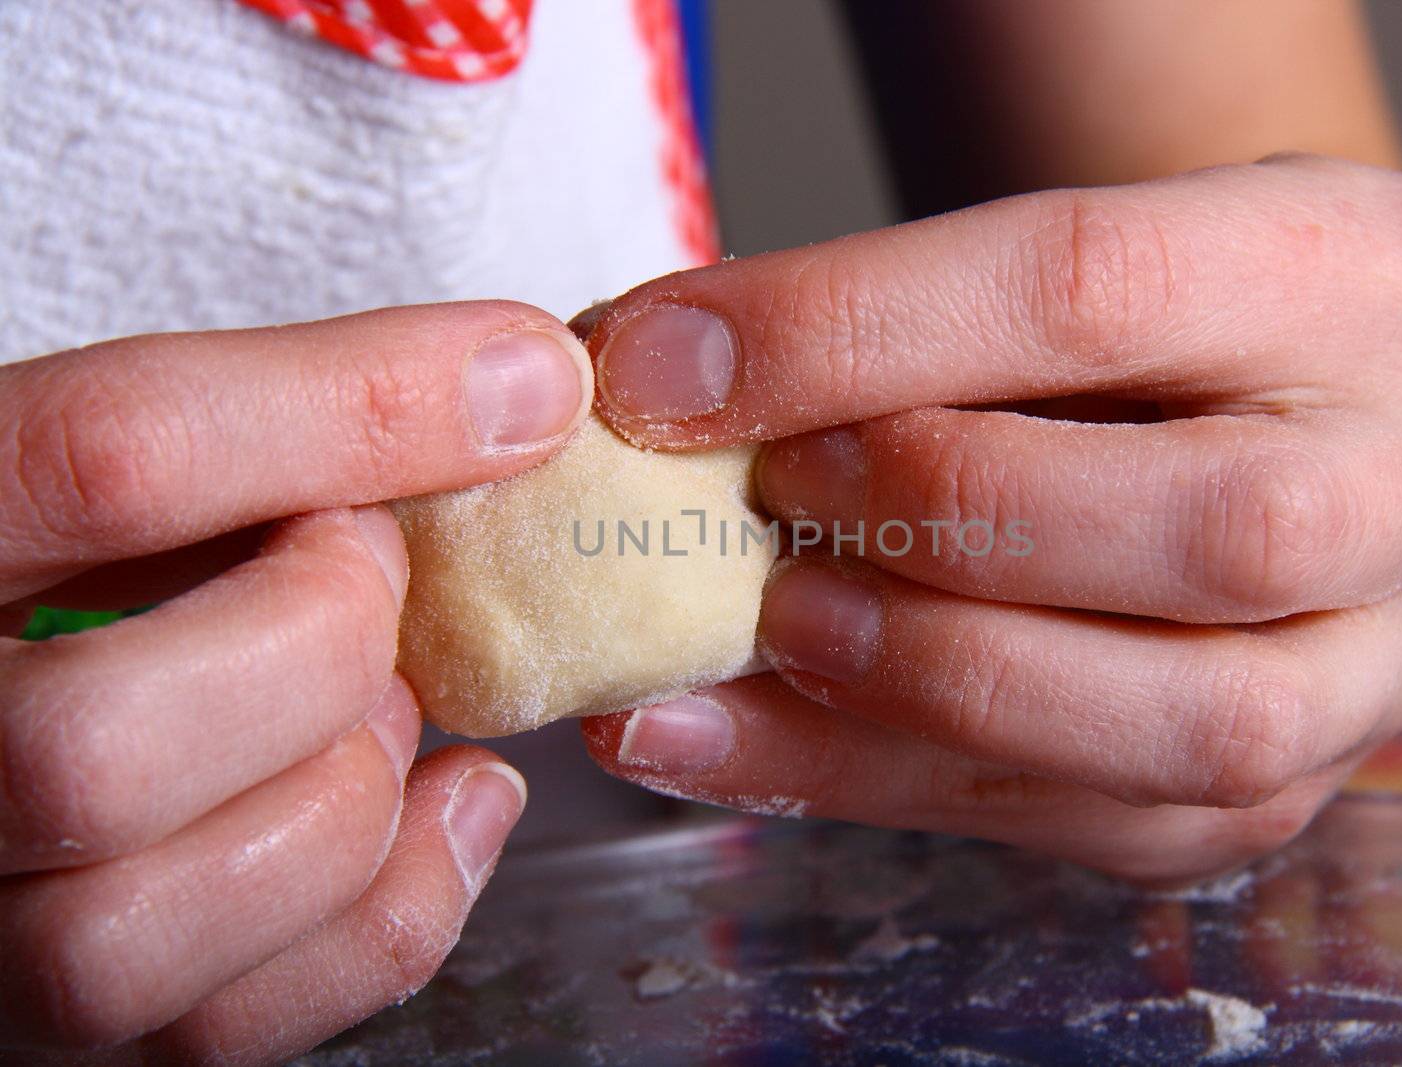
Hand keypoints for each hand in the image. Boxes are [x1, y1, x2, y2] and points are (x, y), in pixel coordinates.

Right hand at [0, 302, 589, 1061]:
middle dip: (319, 644)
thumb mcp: (109, 464)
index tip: (518, 380)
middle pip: (97, 746)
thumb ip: (260, 426)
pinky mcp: (51, 1029)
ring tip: (385, 703)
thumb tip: (518, 384)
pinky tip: (448, 800)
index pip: (100, 456)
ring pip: (140, 928)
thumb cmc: (57, 566)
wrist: (6, 682)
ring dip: (341, 795)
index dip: (347, 410)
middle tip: (374, 578)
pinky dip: (392, 906)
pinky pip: (219, 1028)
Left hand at [579, 155, 1401, 883]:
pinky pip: (1113, 827)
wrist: (1301, 408)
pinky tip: (764, 743)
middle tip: (766, 506)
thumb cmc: (1172, 318)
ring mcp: (1392, 662)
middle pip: (1209, 530)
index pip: (1095, 289)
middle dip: (941, 523)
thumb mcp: (1085, 246)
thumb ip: (909, 314)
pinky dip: (905, 787)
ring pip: (1192, 728)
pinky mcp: (1297, 787)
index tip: (666, 369)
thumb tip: (663, 382)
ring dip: (933, 689)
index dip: (854, 334)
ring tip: (764, 639)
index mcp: (1376, 276)